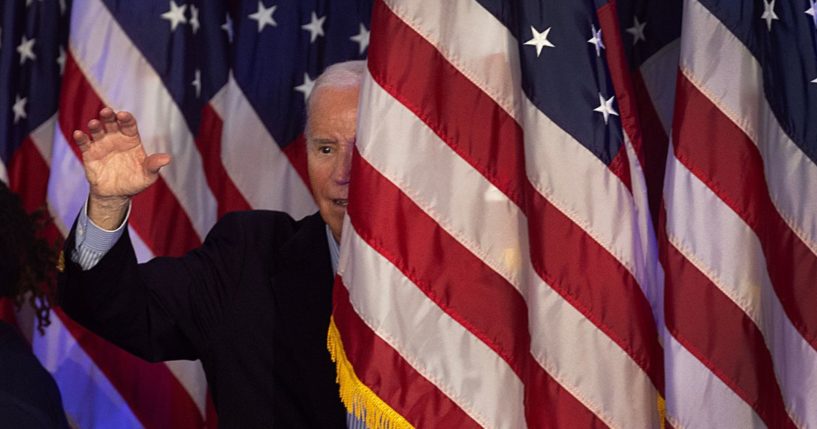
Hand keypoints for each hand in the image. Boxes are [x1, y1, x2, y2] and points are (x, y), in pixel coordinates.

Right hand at [73, 108, 170, 228]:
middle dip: (109, 116)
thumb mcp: (148, 175)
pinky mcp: (90, 153)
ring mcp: (102, 144)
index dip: (126, 119)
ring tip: (94, 124)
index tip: (123, 115)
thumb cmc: (135, 181)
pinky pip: (84, 143)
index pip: (129, 125)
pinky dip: (81, 138)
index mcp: (131, 139)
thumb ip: (154, 165)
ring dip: (95, 125)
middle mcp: (116, 138)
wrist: (117, 194)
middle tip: (107, 112)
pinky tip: (79, 134)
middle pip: (112, 123)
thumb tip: (167, 158)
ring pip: (97, 130)